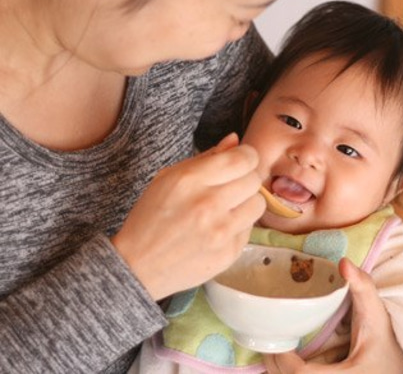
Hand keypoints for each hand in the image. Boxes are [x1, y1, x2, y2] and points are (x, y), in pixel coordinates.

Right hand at [112, 133, 265, 299]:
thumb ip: (207, 157)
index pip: (242, 159)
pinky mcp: (228, 253)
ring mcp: (220, 232)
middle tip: (231, 186)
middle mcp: (208, 204)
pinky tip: (219, 229)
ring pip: (259, 204)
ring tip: (228, 208)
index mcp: (190, 180)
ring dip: (247, 203)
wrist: (138, 267)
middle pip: (254, 180)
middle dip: (246, 179)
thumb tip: (235, 141)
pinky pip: (249, 230)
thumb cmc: (151, 218)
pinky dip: (238, 226)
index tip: (241, 160)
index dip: (247, 156)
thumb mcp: (169, 178)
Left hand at [264, 258, 402, 373]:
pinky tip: (287, 362)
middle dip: (275, 366)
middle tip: (268, 342)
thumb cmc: (389, 341)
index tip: (278, 340)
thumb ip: (363, 286)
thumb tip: (343, 263)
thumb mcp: (377, 313)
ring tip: (275, 351)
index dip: (282, 360)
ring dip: (280, 372)